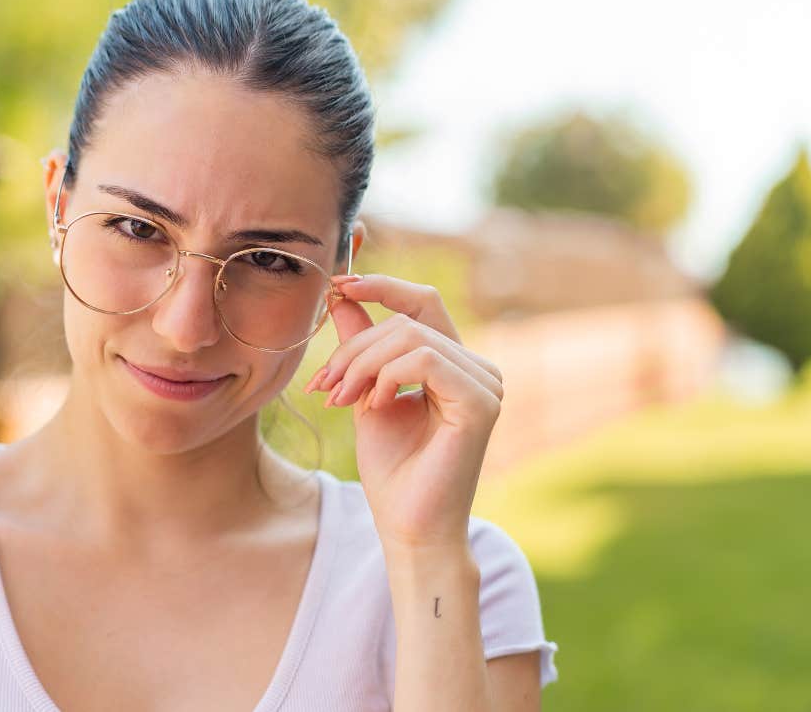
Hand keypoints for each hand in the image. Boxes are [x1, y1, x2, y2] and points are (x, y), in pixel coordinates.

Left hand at [303, 274, 504, 549]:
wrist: (407, 527)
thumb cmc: (392, 469)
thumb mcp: (366, 393)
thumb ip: (361, 344)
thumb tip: (340, 293)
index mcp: (455, 363)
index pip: (422, 301)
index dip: (381, 285)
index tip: (337, 284)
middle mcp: (478, 368)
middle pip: (407, 319)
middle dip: (354, 346)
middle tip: (324, 384)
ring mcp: (485, 383)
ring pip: (411, 337)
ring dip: (362, 364)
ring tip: (340, 399)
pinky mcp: (481, 402)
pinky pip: (424, 360)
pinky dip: (387, 377)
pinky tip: (375, 407)